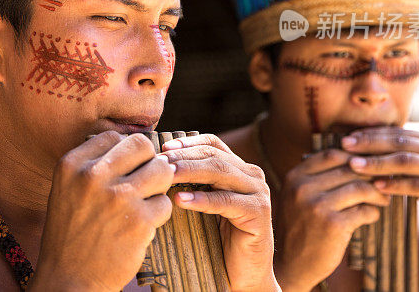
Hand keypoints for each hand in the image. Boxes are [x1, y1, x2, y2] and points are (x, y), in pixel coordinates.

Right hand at [29, 132, 173, 291]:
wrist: (68, 280)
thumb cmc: (70, 233)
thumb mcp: (66, 189)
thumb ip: (92, 164)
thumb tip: (131, 142)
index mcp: (72, 165)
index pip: (114, 137)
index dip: (125, 152)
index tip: (124, 170)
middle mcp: (93, 176)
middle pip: (142, 145)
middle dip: (147, 161)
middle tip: (142, 181)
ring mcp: (118, 198)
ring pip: (161, 170)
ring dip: (158, 184)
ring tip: (146, 199)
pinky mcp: (140, 222)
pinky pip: (165, 203)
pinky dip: (157, 214)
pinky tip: (141, 225)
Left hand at [161, 134, 278, 291]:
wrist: (242, 275)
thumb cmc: (218, 239)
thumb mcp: (204, 204)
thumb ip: (193, 182)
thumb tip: (159, 164)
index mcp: (239, 168)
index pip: (213, 144)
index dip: (188, 142)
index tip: (164, 148)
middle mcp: (252, 175)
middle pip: (214, 156)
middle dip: (184, 157)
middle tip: (160, 162)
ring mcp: (258, 192)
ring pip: (219, 173)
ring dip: (189, 172)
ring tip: (167, 176)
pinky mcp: (259, 213)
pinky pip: (225, 201)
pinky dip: (202, 200)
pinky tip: (180, 200)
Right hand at [275, 148, 388, 291]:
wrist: (290, 263)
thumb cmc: (300, 226)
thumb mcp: (297, 195)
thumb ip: (318, 176)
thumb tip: (356, 158)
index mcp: (295, 176)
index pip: (332, 154)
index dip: (355, 158)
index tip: (368, 166)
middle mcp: (303, 188)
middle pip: (350, 170)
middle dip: (372, 176)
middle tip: (384, 183)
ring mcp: (317, 206)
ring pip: (360, 188)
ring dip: (377, 194)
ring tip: (382, 200)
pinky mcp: (333, 225)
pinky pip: (364, 211)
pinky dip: (373, 212)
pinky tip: (371, 216)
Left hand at [342, 126, 418, 240]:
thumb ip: (405, 154)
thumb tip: (368, 145)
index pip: (397, 132)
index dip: (371, 134)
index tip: (347, 138)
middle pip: (399, 143)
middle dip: (369, 143)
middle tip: (345, 146)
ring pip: (406, 162)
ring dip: (377, 163)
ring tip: (354, 165)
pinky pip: (417, 186)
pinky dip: (395, 185)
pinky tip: (376, 187)